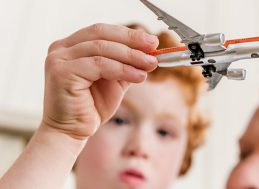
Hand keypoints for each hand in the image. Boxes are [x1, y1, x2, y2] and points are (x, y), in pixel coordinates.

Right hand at [42, 23, 158, 139]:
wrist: (72, 132)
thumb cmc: (90, 108)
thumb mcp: (114, 81)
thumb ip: (126, 65)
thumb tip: (148, 52)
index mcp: (71, 47)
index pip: (102, 32)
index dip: (128, 34)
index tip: (151, 41)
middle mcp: (61, 49)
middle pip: (101, 34)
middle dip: (131, 40)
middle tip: (153, 47)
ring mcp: (58, 59)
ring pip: (102, 49)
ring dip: (131, 56)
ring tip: (150, 63)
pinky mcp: (62, 72)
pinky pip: (99, 64)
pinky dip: (122, 69)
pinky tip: (139, 76)